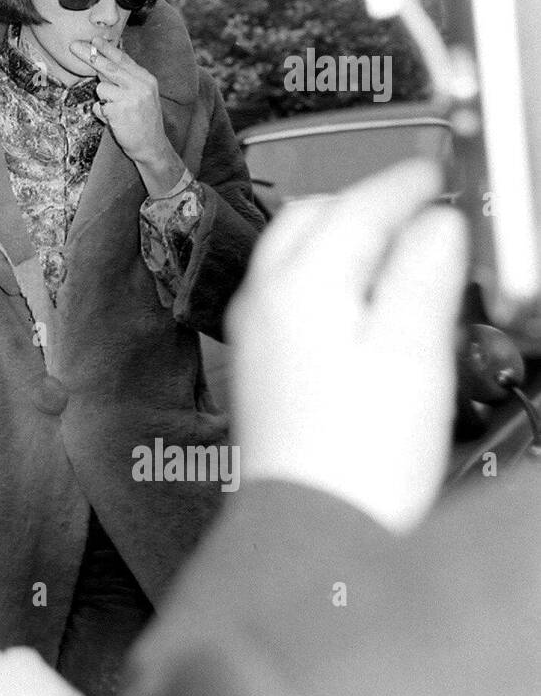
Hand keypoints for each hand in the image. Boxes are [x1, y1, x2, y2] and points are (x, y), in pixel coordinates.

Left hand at [70, 38, 183, 193]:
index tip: (95, 40)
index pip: (123, 60)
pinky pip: (99, 107)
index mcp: (146, 79)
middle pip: (109, 68)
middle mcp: (140, 85)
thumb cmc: (144, 119)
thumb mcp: (143, 94)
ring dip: (103, 99)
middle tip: (74, 46)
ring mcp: (129, 98)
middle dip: (91, 57)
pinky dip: (103, 114)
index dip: (107, 49)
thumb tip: (104, 65)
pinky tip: (116, 121)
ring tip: (117, 110)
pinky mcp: (119, 112)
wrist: (152, 145)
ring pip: (101, 88)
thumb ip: (127, 79)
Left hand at [227, 159, 467, 533]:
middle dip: (366, 202)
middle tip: (420, 206)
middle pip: (313, 218)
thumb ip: (422, 274)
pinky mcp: (261, 360)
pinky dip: (328, 272)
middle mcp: (266, 298)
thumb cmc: (359, 453)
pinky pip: (290, 289)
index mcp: (303, 284)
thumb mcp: (411, 352)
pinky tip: (362, 299)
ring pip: (295, 251)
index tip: (437, 172)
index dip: (404, 184)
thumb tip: (434, 223)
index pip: (356, 206)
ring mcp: (257, 329)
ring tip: (399, 249)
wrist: (312, 522)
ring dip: (344, 235)